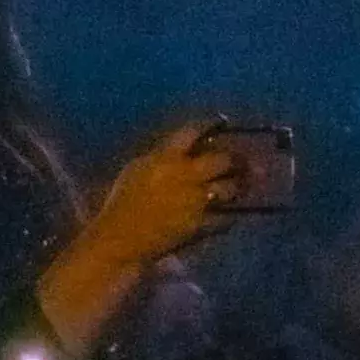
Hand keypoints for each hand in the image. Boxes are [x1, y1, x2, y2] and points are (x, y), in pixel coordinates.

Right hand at [88, 120, 240, 263]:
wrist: (121, 237)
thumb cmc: (121, 201)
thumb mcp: (136, 168)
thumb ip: (160, 156)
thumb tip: (180, 150)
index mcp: (167, 158)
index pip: (194, 131)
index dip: (210, 124)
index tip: (220, 122)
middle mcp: (188, 175)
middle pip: (222, 159)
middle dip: (233, 158)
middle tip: (238, 160)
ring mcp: (197, 201)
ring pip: (230, 188)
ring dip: (235, 186)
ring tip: (238, 185)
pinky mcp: (202, 225)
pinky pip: (226, 217)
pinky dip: (229, 214)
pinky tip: (228, 213)